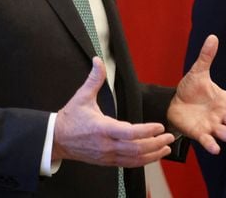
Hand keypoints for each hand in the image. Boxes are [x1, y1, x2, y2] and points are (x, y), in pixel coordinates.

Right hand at [53, 57, 174, 166]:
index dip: (146, 131)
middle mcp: (106, 145)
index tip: (159, 126)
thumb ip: (94, 79)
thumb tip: (98, 61)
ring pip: (134, 159)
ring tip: (166, 147)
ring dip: (153, 154)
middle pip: (136, 148)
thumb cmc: (70, 119)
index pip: (129, 133)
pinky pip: (128, 164)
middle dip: (155, 143)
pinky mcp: (107, 162)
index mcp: (102, 128)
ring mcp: (107, 156)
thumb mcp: (81, 97)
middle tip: (169, 136)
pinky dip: (143, 161)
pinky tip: (152, 156)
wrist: (56, 140)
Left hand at [168, 35, 225, 153]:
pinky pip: (208, 140)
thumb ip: (206, 57)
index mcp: (223, 99)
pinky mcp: (201, 133)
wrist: (174, 102)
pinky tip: (216, 149)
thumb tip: (212, 37)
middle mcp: (221, 114)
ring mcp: (212, 125)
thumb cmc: (190, 88)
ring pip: (225, 132)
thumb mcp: (198, 72)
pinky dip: (212, 145)